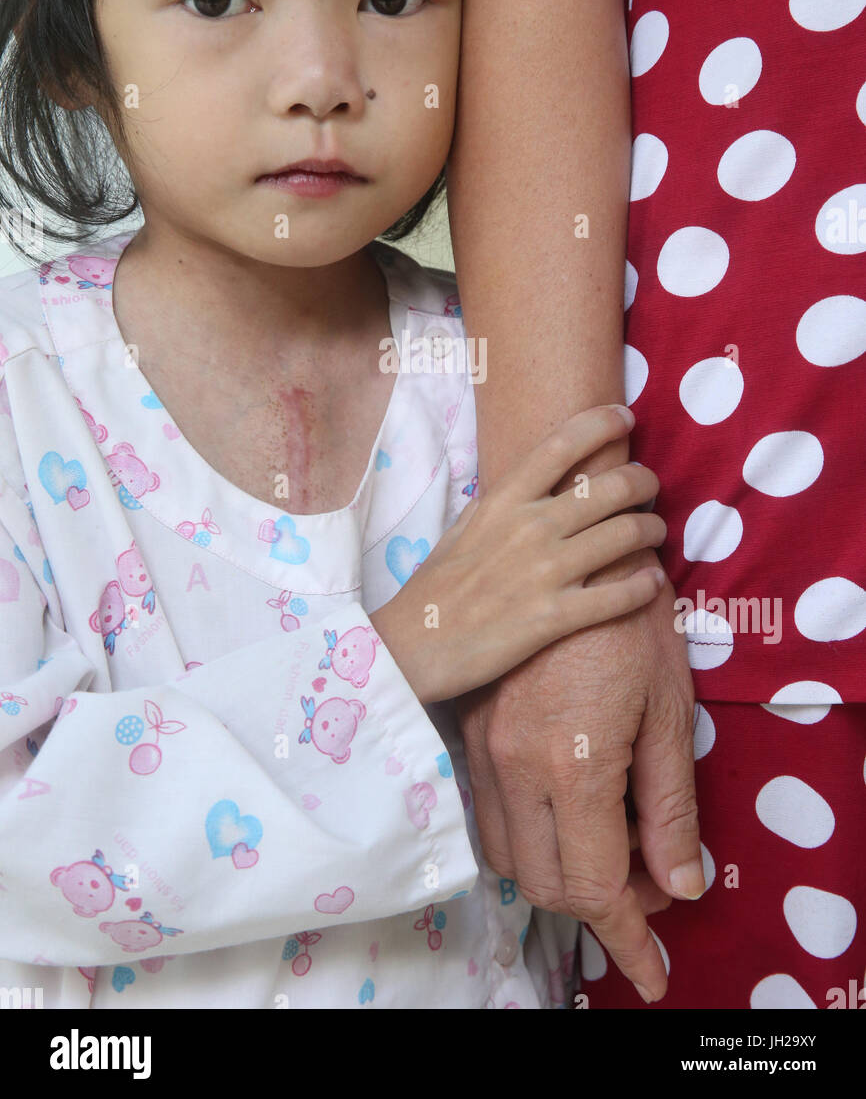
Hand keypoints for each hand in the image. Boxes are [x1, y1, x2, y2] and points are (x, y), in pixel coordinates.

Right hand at [371, 405, 665, 702]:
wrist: (412, 646)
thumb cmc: (434, 589)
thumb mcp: (461, 529)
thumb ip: (499, 505)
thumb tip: (529, 484)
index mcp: (503, 501)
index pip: (561, 445)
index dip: (601, 424)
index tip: (625, 418)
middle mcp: (530, 528)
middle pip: (609, 488)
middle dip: (643, 482)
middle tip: (651, 486)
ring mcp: (545, 572)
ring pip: (625, 536)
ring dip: (652, 529)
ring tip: (657, 531)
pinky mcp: (555, 617)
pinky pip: (619, 596)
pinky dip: (645, 585)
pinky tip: (652, 582)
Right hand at [456, 557, 702, 1003]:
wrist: (567, 544)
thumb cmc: (631, 624)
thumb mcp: (668, 713)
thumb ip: (669, 806)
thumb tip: (677, 886)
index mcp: (573, 764)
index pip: (597, 887)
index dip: (629, 939)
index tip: (651, 970)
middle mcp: (514, 764)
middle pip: (546, 882)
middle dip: (600, 907)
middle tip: (648, 882)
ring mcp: (483, 747)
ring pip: (508, 854)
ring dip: (559, 872)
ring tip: (612, 846)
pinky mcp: (468, 731)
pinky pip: (488, 813)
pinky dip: (528, 835)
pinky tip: (566, 812)